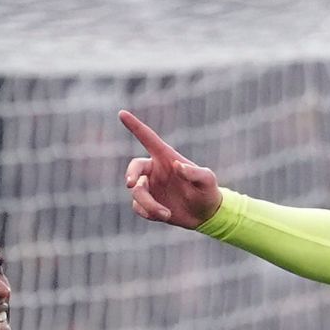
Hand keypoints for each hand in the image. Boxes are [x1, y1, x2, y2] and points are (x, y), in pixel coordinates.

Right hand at [121, 110, 223, 229]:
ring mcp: (150, 187)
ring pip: (137, 193)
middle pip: (135, 167)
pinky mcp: (148, 204)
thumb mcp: (207, 180)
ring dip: (149, 204)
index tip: (121, 113)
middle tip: (131, 184)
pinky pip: (138, 207)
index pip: (148, 138)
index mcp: (166, 158)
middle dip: (131, 174)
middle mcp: (155, 170)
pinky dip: (148, 213)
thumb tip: (178, 166)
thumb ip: (195, 172)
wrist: (205, 214)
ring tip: (166, 214)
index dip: (135, 126)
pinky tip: (164, 216)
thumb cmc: (208, 191)